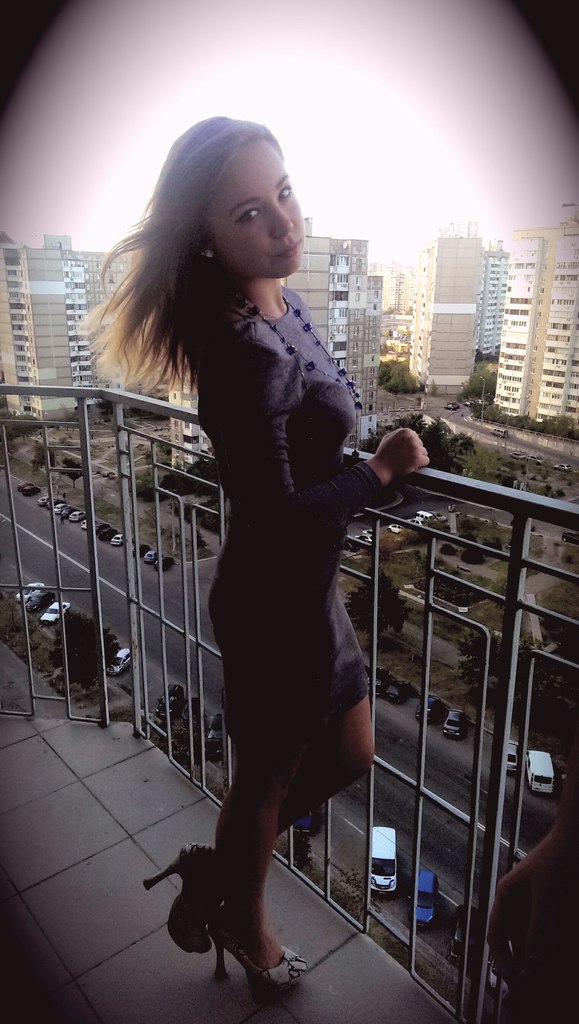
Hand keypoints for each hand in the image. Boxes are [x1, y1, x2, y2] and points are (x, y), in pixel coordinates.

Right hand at [367, 428, 428, 486]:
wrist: (381, 468)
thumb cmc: (383, 454)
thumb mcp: (388, 438)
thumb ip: (399, 434)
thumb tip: (410, 433)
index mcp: (405, 432)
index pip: (416, 437)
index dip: (410, 445)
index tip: (405, 450)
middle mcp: (412, 438)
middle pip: (420, 445)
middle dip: (414, 451)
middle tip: (405, 457)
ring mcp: (415, 448)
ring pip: (424, 453)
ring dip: (417, 458)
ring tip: (407, 461)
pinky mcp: (418, 458)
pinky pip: (426, 461)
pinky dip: (421, 464)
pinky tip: (412, 465)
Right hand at [487, 829, 575, 1018]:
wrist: (574, 837)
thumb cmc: (557, 859)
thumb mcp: (547, 897)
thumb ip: (538, 930)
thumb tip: (533, 963)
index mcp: (505, 894)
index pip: (496, 934)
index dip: (502, 960)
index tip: (515, 980)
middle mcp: (514, 898)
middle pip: (508, 937)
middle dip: (514, 960)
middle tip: (525, 983)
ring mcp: (529, 898)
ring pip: (523, 934)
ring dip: (528, 953)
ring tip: (537, 974)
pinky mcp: (545, 900)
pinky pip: (537, 926)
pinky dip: (540, 943)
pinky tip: (549, 953)